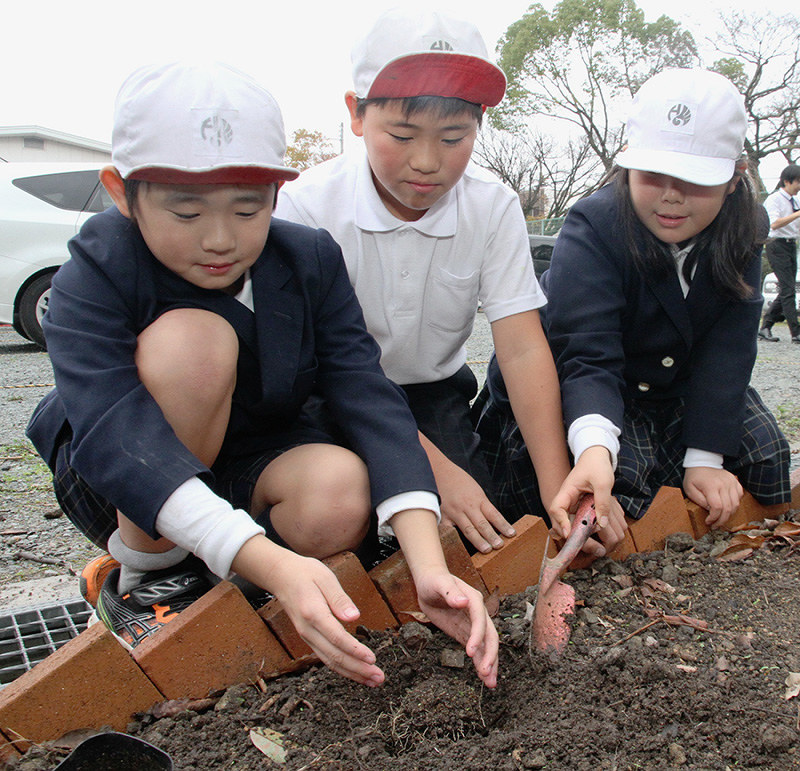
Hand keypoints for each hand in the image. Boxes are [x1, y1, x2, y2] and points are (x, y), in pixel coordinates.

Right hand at [266, 551, 384, 686]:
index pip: (336, 638)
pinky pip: (326, 657)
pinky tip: (356, 672)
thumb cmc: (306, 573)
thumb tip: (354, 617)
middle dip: (358, 669)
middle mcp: (308, 630)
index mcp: (313, 613)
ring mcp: (307, 636)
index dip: (355, 651)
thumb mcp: (325, 577)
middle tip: (379, 677)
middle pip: (334, 656)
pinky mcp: (309, 638)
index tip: (372, 659)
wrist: (281, 576)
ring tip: (373, 680)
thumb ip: (339, 599)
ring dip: (352, 673)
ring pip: (330, 661)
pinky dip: (342, 668)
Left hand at [413, 570, 498, 688]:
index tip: (470, 652)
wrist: (429, 582)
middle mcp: (478, 613)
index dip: (477, 636)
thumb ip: (450, 592)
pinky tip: (482, 676)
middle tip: (486, 673)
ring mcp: (472, 624)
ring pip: (486, 646)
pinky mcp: (465, 632)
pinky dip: (480, 662)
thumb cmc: (434, 580)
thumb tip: (462, 601)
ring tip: (490, 683)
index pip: (480, 620)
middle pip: (490, 636)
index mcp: (473, 600)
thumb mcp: (439, 583)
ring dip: (489, 663)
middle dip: (490, 655)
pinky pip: (476, 649)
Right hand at [435, 457, 515, 552]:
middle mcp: (467, 506)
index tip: (511, 534)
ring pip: (468, 529)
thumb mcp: (476, 490)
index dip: (503, 525)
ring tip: (486, 550)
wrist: (440, 471)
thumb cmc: (460, 481)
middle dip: (491, 535)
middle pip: (482, 523)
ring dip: (478, 540)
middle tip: (499, 546)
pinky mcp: (443, 516)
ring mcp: (455, 512)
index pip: (494, 514)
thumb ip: (483, 506)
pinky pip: (449, 530)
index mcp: (478, 499)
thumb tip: (493, 523)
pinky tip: (459, 548)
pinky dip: (453, 538)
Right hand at [549, 446, 624, 556]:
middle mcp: (568, 500)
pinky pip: (582, 523)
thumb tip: (602, 524)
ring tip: (598, 547)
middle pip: (562, 522)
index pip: (556, 508)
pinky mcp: (581, 509)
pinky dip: (589, 531)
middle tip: (590, 547)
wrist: (596, 457)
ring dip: (582, 536)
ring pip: (572, 525)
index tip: (569, 533)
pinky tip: (600, 538)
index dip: (560, 522)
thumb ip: (603, 502)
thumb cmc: (597, 465)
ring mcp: (574, 505)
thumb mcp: (603, 482)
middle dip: (573, 536)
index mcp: (567, 491)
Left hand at [683, 466, 742, 526]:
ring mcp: (732, 482)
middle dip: (722, 521)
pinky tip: (726, 508)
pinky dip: (735, 505)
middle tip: (715, 526)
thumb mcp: (689, 488)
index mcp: (711, 486)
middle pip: (728, 508)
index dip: (714, 518)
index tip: (708, 522)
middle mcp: (724, 484)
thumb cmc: (694, 477)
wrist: (702, 461)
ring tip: (720, 519)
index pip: (717, 507)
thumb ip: (699, 500)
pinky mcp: (736, 482)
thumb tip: (710, 510)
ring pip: (736, 504)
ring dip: (729, 515)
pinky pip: (739, 497)